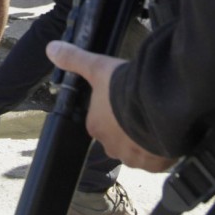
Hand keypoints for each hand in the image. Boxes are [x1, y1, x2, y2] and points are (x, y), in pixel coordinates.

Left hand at [46, 41, 174, 171]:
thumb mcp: (97, 67)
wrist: (157, 103)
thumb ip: (74, 59)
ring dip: (143, 138)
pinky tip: (164, 131)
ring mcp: (134, 159)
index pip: (100, 121)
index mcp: (95, 127)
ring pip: (137, 150)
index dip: (111, 110)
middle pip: (118, 138)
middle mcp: (111, 148)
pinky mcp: (155, 165)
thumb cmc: (123, 86)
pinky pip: (156, 159)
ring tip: (153, 118)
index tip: (122, 99)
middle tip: (138, 107)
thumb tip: (50, 49)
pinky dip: (160, 150)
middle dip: (127, 127)